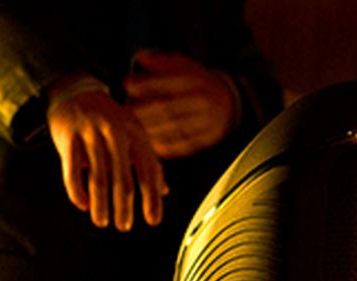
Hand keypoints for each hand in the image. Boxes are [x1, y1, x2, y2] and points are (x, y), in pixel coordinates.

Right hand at [47, 78, 165, 230]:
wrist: (75, 92)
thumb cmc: (111, 121)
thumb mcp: (134, 136)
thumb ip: (148, 162)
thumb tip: (165, 192)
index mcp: (137, 135)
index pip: (149, 172)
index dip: (152, 199)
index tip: (153, 222)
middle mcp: (116, 133)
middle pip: (123, 180)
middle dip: (124, 208)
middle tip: (124, 227)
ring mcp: (91, 134)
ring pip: (97, 179)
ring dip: (100, 205)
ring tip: (102, 222)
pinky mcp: (68, 137)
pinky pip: (72, 171)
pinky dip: (77, 191)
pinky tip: (82, 206)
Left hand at [124, 50, 239, 159]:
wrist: (230, 100)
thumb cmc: (199, 82)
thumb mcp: (185, 65)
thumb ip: (162, 61)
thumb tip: (140, 57)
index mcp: (196, 80)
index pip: (167, 82)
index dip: (145, 84)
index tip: (127, 85)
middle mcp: (202, 101)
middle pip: (168, 108)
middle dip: (143, 112)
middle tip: (125, 113)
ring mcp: (207, 121)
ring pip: (175, 128)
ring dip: (152, 131)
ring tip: (134, 130)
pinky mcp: (209, 137)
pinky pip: (187, 145)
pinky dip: (168, 147)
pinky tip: (152, 146)